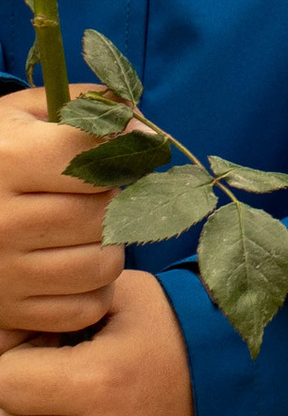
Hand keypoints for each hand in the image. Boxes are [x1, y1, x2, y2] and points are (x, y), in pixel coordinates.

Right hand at [0, 80, 121, 334]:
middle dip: (111, 204)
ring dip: (108, 249)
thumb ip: (86, 105)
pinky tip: (76, 266)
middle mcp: (2, 220)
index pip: (96, 160)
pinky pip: (85, 308)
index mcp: (8, 160)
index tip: (120, 154)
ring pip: (101, 266)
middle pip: (101, 216)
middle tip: (94, 198)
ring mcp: (5, 271)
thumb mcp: (25, 113)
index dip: (119, 156)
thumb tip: (145, 132)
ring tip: (86, 233)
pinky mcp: (10, 310)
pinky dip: (93, 291)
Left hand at [0, 266, 195, 415]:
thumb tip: (5, 335)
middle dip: (21, 403)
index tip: (41, 356)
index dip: (14, 363)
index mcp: (100, 379)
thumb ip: (63, 306)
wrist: (242, 388)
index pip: (3, 383)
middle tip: (54, 386)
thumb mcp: (127, 297)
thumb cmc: (177, 336)